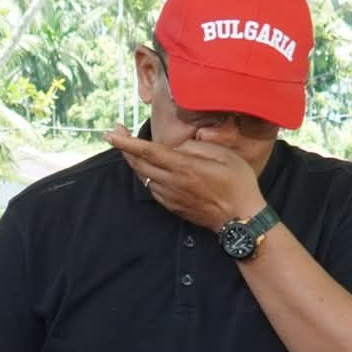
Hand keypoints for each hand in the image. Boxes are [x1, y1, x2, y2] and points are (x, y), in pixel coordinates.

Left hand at [106, 125, 264, 232]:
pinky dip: (146, 175)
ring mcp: (170, 197)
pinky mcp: (172, 206)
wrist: (241, 218)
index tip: (111, 133)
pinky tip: (149, 167)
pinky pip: (152, 188)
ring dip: (134, 161)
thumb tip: (178, 146)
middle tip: (116, 132)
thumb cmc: (238, 184)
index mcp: (184, 167)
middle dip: (123, 148)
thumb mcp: (224, 155)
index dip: (127, 142)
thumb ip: (197, 147)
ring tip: (132, 147)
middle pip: (138, 164)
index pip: (148, 152)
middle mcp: (172, 183)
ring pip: (143, 177)